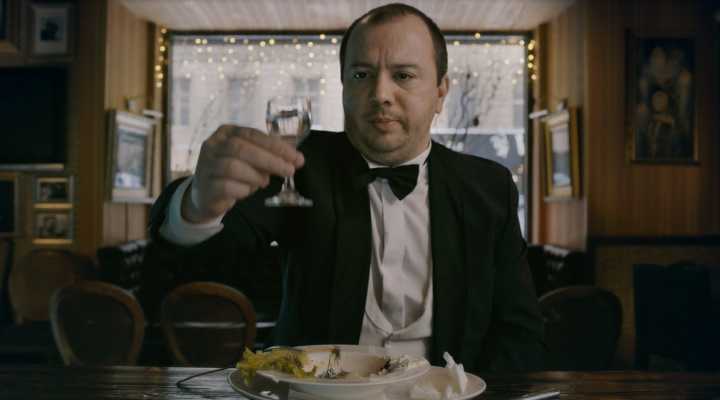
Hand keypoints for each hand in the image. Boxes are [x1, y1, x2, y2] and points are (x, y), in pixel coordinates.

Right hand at [182, 124, 304, 222]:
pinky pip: (226, 187)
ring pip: (233, 167)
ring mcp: (206, 165)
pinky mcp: (205, 186)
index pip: (252, 134)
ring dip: (255, 176)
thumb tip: (296, 158)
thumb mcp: (251, 159)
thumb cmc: (233, 173)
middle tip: (289, 171)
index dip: (276, 146)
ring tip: (264, 182)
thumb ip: (270, 154)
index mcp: (226, 132)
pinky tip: (247, 191)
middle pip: (242, 148)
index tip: (296, 157)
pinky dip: (243, 190)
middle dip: (270, 160)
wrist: (206, 195)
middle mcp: (213, 145)